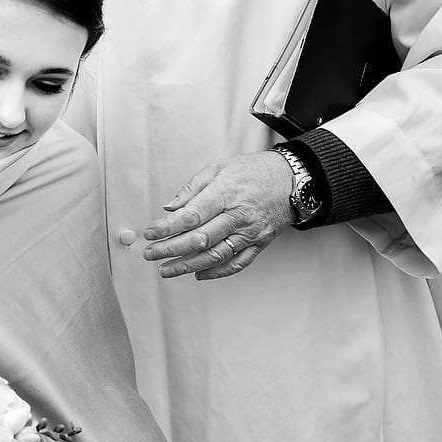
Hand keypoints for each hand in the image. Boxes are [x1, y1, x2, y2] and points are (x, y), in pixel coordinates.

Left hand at [140, 151, 293, 279]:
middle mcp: (239, 216)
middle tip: (150, 254)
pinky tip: (198, 273)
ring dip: (187, 266)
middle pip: (200, 239)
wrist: (291, 179)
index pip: (191, 216)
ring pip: (215, 255)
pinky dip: (216, 272)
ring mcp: (250, 232)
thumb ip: (191, 188)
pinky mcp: (259, 243)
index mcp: (226, 193)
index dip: (167, 228)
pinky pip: (236, 263)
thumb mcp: (219, 167)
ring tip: (166, 270)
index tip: (150, 233)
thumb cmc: (253, 171)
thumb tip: (169, 208)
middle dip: (170, 249)